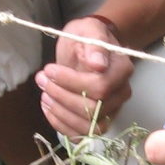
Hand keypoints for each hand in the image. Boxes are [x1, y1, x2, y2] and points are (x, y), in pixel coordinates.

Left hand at [36, 15, 134, 136]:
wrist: (88, 48)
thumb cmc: (87, 37)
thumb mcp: (88, 29)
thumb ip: (94, 44)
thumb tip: (98, 64)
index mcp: (122, 70)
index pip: (100, 86)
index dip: (71, 82)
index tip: (49, 69)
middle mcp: (121, 94)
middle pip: (94, 109)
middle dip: (62, 96)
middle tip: (42, 80)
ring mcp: (111, 111)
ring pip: (88, 126)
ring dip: (60, 113)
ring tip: (44, 94)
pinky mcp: (97, 122)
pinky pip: (81, 134)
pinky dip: (60, 125)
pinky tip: (48, 107)